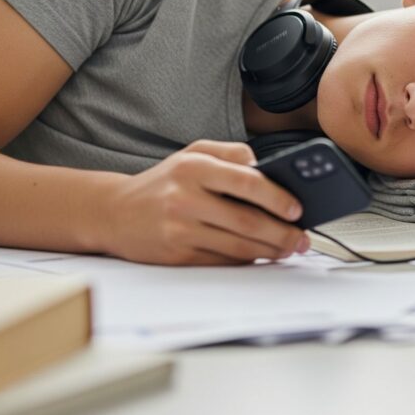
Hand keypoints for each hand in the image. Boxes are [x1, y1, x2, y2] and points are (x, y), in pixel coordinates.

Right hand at [99, 140, 308, 264]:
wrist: (113, 212)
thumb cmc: (163, 182)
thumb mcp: (192, 153)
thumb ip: (231, 154)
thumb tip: (268, 169)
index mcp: (194, 167)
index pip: (247, 182)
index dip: (278, 197)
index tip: (298, 208)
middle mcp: (186, 197)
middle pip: (247, 220)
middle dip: (282, 232)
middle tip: (301, 238)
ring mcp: (180, 229)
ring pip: (238, 246)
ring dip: (270, 251)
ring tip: (288, 248)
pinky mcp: (177, 255)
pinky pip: (222, 261)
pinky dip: (246, 260)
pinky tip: (260, 255)